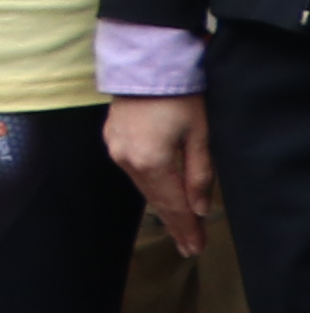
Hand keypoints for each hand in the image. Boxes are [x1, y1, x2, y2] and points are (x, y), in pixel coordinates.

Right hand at [116, 92, 217, 258]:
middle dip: (175, 223)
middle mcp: (127, 160)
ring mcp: (116, 150)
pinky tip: (158, 193)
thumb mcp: (199, 136)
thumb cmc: (179, 96)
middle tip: (189, 246)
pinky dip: (148, 186)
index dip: (185, 228)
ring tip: (177, 225)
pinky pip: (133, 171)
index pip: (172, 205)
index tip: (195, 248)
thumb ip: (199, 175)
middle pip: (155, 200)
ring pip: (143, 186)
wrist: (146, 64)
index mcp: (151, 162)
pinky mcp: (112, 139)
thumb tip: (200, 208)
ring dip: (161, 206)